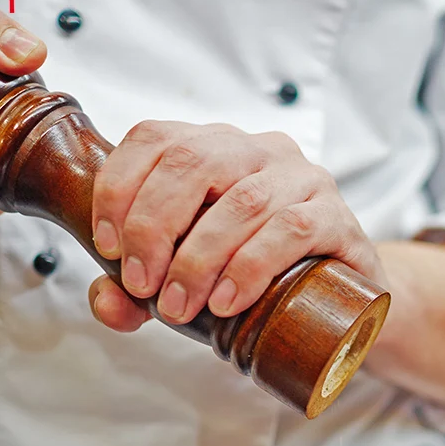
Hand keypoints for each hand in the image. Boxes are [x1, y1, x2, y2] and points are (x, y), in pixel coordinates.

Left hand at [87, 121, 386, 331]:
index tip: (106, 246)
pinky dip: (251, 266)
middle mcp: (257, 151)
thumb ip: (136, 293)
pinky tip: (227, 301)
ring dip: (199, 258)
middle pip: (193, 161)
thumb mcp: (184, 283)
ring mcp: (302, 179)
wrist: (338, 304)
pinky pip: (292, 228)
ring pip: (241, 200)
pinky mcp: (337, 217)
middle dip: (154, 226)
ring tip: (178, 307)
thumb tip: (106, 302)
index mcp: (213, 150)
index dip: (119, 186)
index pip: (155, 137)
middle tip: (142, 286)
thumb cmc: (252, 281)